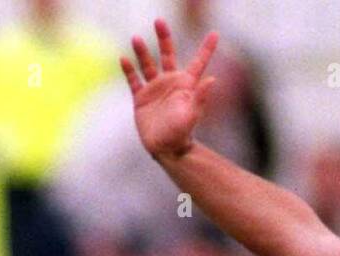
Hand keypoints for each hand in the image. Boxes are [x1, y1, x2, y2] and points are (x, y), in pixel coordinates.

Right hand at [120, 18, 218, 160]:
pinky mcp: (141, 98)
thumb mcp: (191, 114)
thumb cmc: (182, 134)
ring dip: (142, 52)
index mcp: (186, 85)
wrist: (166, 150)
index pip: (198, 62)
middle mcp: (171, 83)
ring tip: (136, 38)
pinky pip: (134, 80)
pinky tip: (123, 59)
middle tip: (159, 21)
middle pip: (167, 54)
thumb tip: (212, 80)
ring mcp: (155, 89)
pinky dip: (128, 70)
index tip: (215, 34)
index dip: (207, 48)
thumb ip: (200, 97)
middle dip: (164, 38)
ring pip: (147, 64)